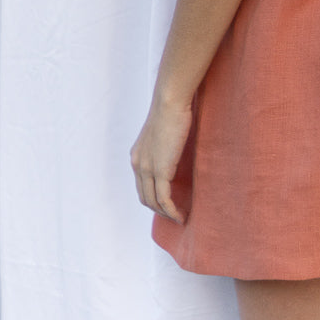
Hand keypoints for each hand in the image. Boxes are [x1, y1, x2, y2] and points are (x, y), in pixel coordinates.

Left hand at [129, 96, 192, 223]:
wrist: (170, 101)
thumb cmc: (171, 109)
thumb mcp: (163, 131)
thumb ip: (164, 144)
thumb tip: (176, 149)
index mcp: (137, 156)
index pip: (142, 185)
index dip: (153, 198)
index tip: (168, 203)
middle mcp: (138, 164)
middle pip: (145, 197)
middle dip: (159, 210)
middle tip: (175, 215)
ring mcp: (147, 169)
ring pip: (153, 202)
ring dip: (166, 214)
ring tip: (180, 218)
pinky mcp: (160, 170)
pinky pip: (164, 198)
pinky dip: (172, 211)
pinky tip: (181, 215)